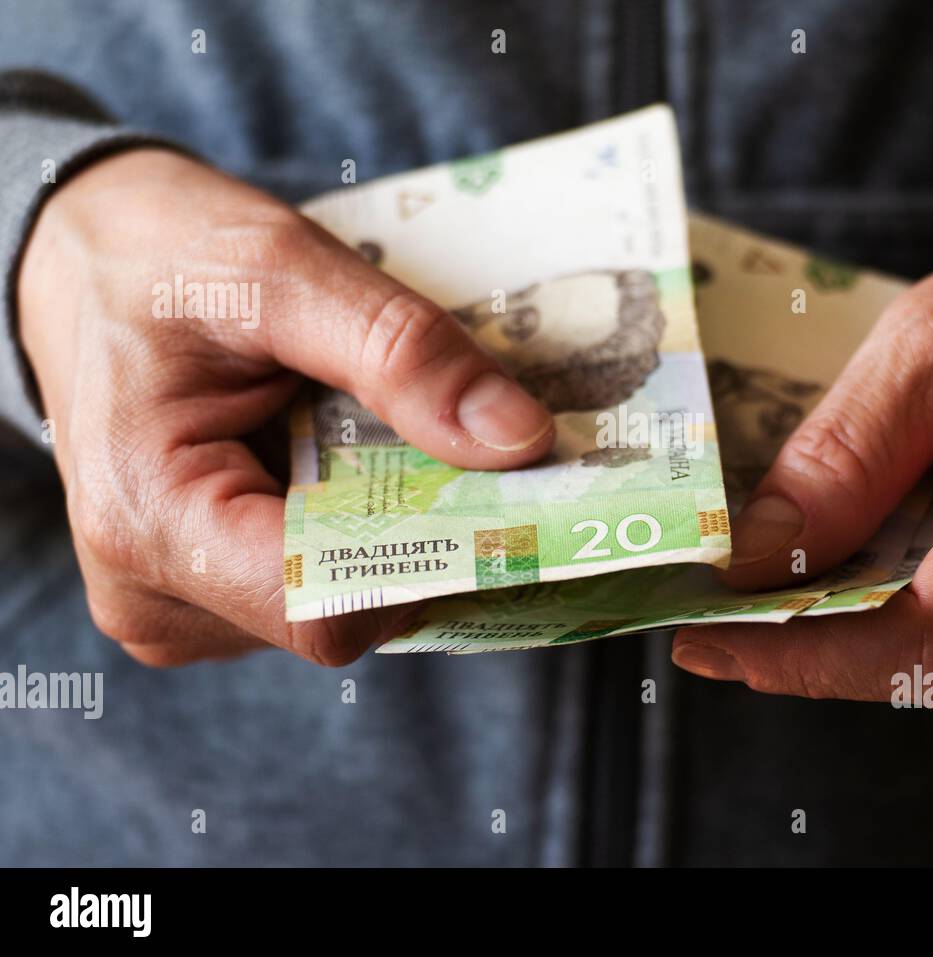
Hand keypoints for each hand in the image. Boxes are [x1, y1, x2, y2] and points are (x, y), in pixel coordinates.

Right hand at [18, 149, 553, 666]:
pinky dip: (364, 529)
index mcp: (149, 519)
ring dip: (398, 527)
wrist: (84, 262)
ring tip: (396, 438)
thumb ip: (400, 352)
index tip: (517, 496)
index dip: (434, 559)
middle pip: (348, 611)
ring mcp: (181, 604)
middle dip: (428, 535)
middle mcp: (155, 591)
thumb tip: (521, 441)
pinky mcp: (208, 594)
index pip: (326, 607)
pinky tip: (358, 461)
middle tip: (480, 449)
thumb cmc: (159, 255)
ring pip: (345, 605)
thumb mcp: (282, 269)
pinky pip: (320, 586)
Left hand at [673, 197, 932, 707]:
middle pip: (924, 658)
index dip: (806, 652)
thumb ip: (847, 453)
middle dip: (808, 627)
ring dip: (863, 607)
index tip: (702, 636)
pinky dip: (915, 602)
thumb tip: (749, 558)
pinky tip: (914, 533)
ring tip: (844, 520)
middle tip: (711, 587)